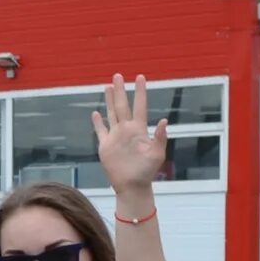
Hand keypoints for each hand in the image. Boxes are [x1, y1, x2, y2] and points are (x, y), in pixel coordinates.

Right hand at [92, 75, 167, 194]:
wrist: (132, 185)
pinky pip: (100, 131)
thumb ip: (159, 137)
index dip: (140, 92)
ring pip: (112, 113)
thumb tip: (163, 121)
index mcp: (139, 129)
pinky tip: (96, 113)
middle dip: (120, 90)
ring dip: (109, 100)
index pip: (139, 106)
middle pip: (122, 105)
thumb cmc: (147, 171)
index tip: (140, 77)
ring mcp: (115, 136)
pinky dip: (98, 122)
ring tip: (108, 87)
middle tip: (118, 75)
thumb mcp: (157, 153)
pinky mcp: (106, 146)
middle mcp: (127, 130)